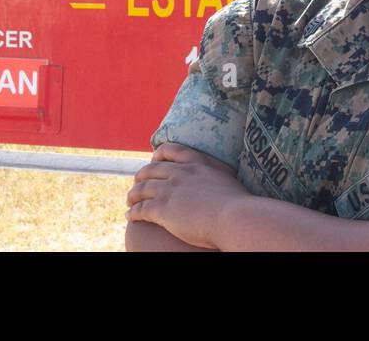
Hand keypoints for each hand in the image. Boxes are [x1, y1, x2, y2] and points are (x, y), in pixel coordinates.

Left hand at [126, 142, 251, 248]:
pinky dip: (133, 212)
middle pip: (152, 169)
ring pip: (142, 189)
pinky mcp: (162, 209)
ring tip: (129, 200)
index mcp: (196, 161)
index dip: (158, 155)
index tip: (154, 159)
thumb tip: (220, 179)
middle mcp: (180, 172)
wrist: (234, 217)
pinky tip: (129, 216)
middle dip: (141, 175)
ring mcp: (169, 190)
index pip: (170, 150)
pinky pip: (141, 209)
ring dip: (133, 194)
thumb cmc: (238, 203)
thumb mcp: (228, 177)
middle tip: (137, 182)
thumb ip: (218, 173)